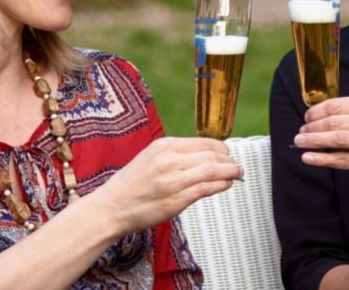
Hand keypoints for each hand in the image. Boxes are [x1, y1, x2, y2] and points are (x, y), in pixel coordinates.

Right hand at [85, 137, 242, 233]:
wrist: (111, 206)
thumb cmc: (130, 184)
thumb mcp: (151, 158)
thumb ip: (175, 155)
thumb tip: (205, 156)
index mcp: (164, 146)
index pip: (203, 142)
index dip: (222, 148)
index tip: (228, 153)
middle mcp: (169, 160)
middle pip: (211, 155)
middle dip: (229, 160)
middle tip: (237, 165)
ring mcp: (173, 181)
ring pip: (212, 170)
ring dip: (230, 172)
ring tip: (237, 174)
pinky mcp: (176, 200)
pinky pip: (206, 189)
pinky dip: (220, 185)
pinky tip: (225, 184)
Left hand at [293, 95, 348, 186]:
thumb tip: (323, 114)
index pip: (335, 105)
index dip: (316, 111)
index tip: (307, 116)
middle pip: (332, 122)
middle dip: (311, 127)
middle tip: (300, 131)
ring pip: (334, 140)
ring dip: (312, 141)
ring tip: (299, 142)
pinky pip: (341, 160)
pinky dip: (321, 159)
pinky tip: (308, 157)